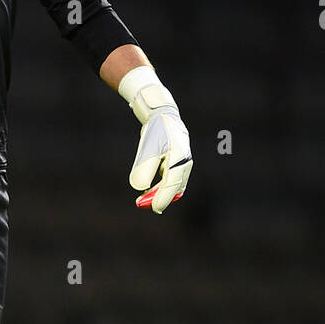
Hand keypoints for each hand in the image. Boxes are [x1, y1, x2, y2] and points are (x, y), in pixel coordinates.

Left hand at [119, 67, 192, 213]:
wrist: (162, 116)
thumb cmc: (154, 131)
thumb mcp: (147, 148)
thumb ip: (144, 168)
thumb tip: (140, 187)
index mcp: (179, 157)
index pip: (172, 183)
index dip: (162, 197)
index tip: (153, 208)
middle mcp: (184, 162)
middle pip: (174, 187)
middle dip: (159, 197)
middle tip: (140, 204)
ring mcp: (183, 163)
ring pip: (174, 184)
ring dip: (159, 193)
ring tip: (142, 198)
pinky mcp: (177, 164)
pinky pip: (172, 180)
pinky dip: (161, 187)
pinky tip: (150, 191)